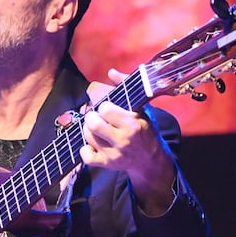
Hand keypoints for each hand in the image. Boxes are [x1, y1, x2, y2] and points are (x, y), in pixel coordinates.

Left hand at [80, 69, 175, 214]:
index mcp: (132, 123)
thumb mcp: (141, 108)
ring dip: (89, 130)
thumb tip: (111, 72)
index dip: (103, 106)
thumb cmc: (144, 130)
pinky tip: (93, 144)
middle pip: (93, 123)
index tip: (108, 108)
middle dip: (91, 117)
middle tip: (97, 117)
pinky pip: (86, 156)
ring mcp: (114, 154)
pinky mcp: (107, 164)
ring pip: (88, 137)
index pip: (105, 109)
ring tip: (97, 129)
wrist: (150, 160)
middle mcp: (123, 140)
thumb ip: (126, 88)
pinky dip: (85, 149)